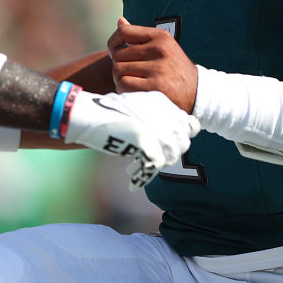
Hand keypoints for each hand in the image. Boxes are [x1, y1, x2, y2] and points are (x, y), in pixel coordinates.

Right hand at [63, 90, 199, 189]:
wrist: (90, 114)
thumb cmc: (107, 112)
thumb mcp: (136, 107)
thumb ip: (155, 118)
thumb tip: (170, 139)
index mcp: (163, 103)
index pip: (191, 125)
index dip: (183, 139)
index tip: (169, 146)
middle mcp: (165, 114)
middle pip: (182, 144)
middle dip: (168, 155)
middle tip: (150, 159)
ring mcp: (157, 129)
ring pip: (171, 157)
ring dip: (155, 165)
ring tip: (137, 167)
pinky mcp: (147, 142)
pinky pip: (154, 167)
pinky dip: (142, 177)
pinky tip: (131, 179)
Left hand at [107, 17, 198, 112]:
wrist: (198, 94)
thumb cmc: (174, 70)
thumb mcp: (164, 47)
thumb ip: (141, 36)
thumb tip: (120, 21)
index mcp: (161, 37)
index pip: (124, 32)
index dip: (113, 43)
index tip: (116, 54)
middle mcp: (160, 50)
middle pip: (118, 55)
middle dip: (119, 66)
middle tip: (128, 75)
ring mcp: (159, 68)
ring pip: (118, 70)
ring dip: (120, 80)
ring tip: (132, 84)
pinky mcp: (156, 87)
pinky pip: (124, 85)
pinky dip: (124, 90)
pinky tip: (134, 93)